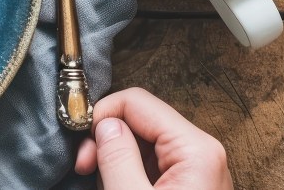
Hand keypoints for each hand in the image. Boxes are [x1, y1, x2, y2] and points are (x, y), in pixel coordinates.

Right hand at [73, 87, 231, 189]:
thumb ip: (117, 157)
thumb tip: (105, 124)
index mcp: (195, 150)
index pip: (138, 102)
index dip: (103, 115)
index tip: (82, 140)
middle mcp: (202, 153)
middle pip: (140, 121)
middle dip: (108, 139)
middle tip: (86, 166)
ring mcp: (198, 169)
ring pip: (142, 142)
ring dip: (116, 159)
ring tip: (106, 184)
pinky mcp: (190, 183)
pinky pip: (152, 163)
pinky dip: (129, 171)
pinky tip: (122, 186)